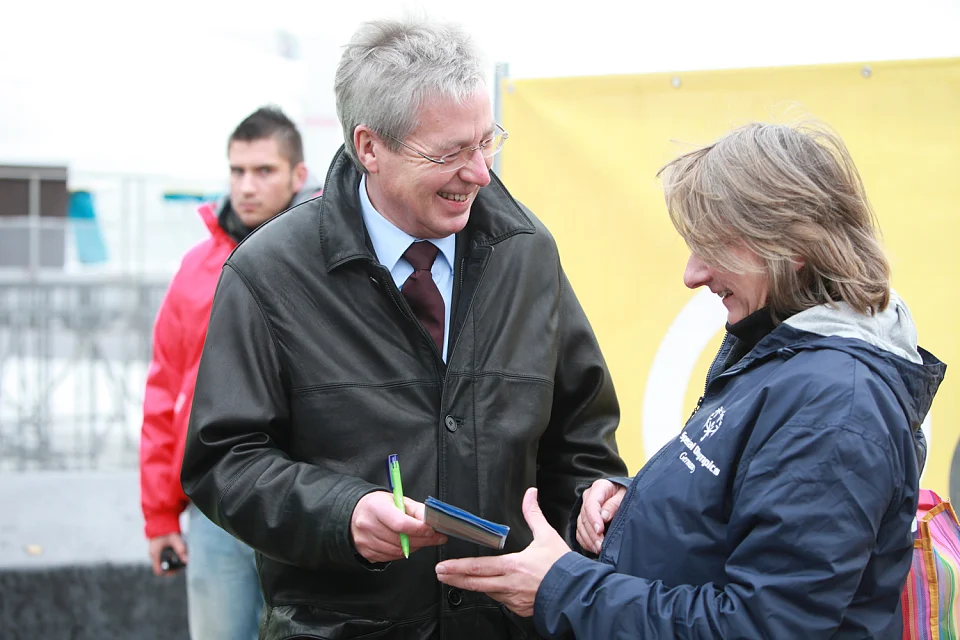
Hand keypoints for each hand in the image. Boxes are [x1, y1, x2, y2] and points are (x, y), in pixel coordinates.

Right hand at [148, 532, 187, 575]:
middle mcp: (153, 554)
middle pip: (161, 567)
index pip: (159, 571)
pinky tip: (176, 552)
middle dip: (172, 567)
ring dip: (171, 561)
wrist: (160, 519)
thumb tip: (187, 560)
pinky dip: (170, 556)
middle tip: (181, 563)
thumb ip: (181, 549)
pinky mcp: (157, 548)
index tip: (177, 570)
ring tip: (180, 557)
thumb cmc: (166, 529)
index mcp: (155, 554)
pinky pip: (163, 556)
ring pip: (162, 562)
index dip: (168, 573)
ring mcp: (154, 551)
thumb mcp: (175, 539)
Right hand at [351, 491, 446, 562]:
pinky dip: (403, 552)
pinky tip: (407, 544)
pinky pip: (390, 557)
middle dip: (422, 540)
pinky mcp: (367, 553)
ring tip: (422, 540)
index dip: (419, 529)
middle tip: (436, 537)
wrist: (356, 514)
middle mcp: (368, 525)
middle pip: (400, 539)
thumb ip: (416, 510)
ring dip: (414, 547)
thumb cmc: (379, 506)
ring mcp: (366, 541)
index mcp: (376, 507)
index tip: (432, 530)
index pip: (400, 523)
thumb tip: (432, 521)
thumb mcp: (398, 500)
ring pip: (397, 551)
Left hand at [435, 487, 569, 616]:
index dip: (458, 567)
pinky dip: (493, 593)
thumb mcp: (546, 535)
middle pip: (475, 583)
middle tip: (440, 574)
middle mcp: (510, 585)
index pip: (478, 567)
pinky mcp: (520, 608)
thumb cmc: (562, 565)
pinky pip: (501, 601)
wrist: (576, 591)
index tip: (443, 567)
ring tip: (457, 580)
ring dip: (472, 586)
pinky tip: (487, 589)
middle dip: (454, 579)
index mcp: (513, 566)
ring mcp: (514, 599)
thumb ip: (533, 514)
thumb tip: (530, 494)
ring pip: (487, 592)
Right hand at [576, 479, 625, 553]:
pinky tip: (593, 548)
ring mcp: (585, 508)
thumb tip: (604, 516)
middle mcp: (588, 497)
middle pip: (585, 517)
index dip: (594, 518)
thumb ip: (615, 504)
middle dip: (592, 533)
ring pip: (581, 525)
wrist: (624, 493)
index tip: (600, 530)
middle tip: (601, 546)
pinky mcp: (584, 518)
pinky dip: (585, 541)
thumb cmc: (627, 494)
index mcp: (599, 488)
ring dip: (589, 539)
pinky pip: (580, 531)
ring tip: (598, 549)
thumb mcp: (625, 495)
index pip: (591, 504)